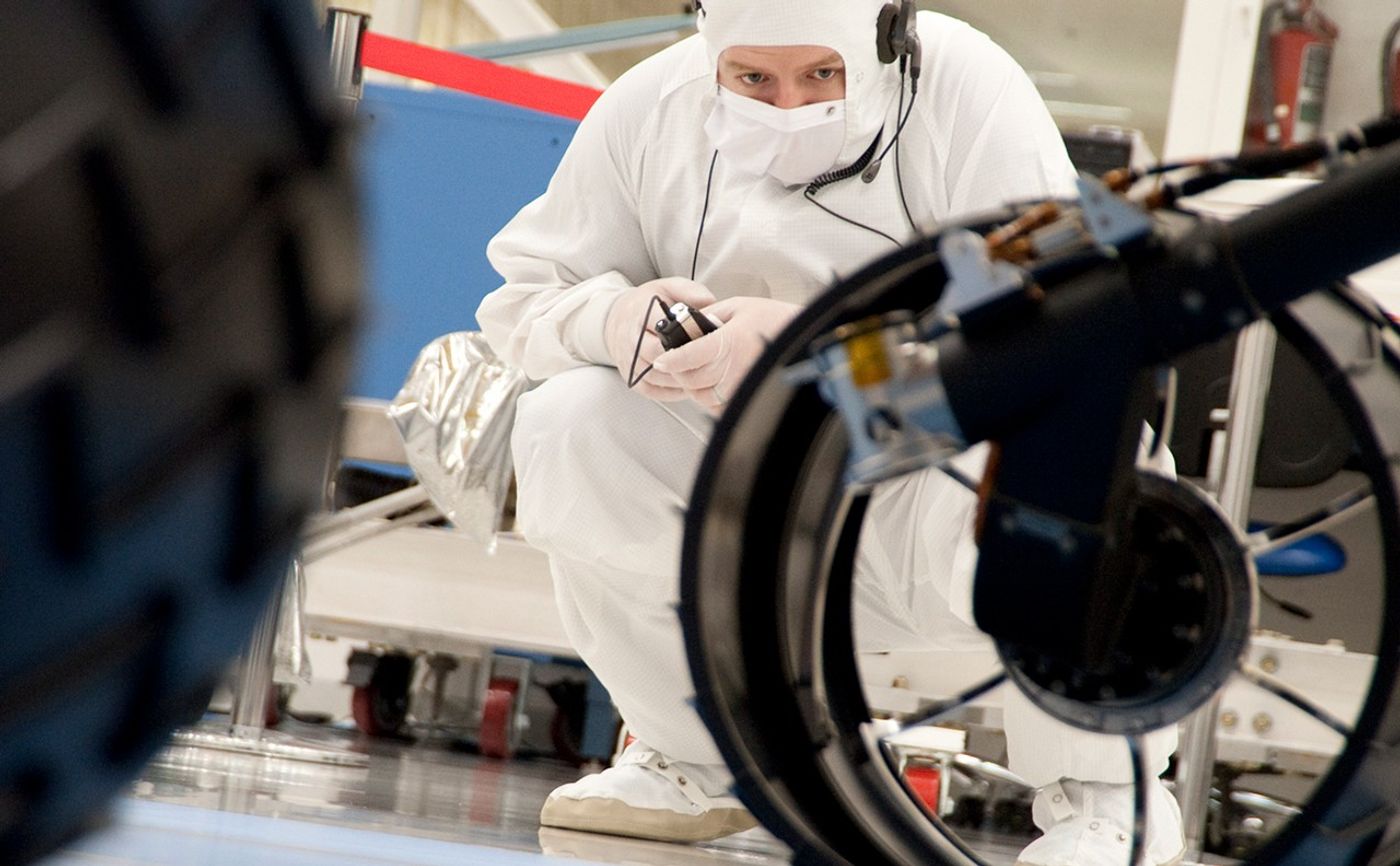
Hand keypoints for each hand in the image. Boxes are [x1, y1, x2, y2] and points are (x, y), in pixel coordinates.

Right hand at [603, 278, 715, 400]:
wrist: (615, 318)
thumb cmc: (644, 305)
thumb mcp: (667, 288)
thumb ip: (690, 292)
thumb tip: (711, 304)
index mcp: (641, 314)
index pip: (663, 330)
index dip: (685, 336)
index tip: (702, 338)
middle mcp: (631, 338)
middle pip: (658, 356)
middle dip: (683, 359)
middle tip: (704, 360)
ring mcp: (629, 360)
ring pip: (657, 376)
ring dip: (680, 378)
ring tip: (700, 373)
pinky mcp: (630, 376)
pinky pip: (652, 390)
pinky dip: (672, 391)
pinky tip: (686, 385)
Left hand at [652, 296, 800, 413]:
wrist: (804, 337)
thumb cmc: (775, 319)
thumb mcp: (740, 306)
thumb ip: (712, 314)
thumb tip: (693, 324)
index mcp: (727, 343)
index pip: (688, 356)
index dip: (670, 360)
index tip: (660, 360)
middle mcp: (731, 368)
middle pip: (690, 378)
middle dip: (678, 371)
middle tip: (675, 362)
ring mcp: (740, 385)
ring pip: (701, 395)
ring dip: (692, 386)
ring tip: (693, 373)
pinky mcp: (747, 396)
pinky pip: (718, 407)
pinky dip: (708, 399)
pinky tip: (710, 386)